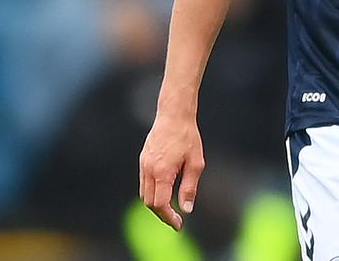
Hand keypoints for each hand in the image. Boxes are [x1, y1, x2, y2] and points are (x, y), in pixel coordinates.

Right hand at [139, 111, 204, 230]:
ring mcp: (143, 165)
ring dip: (156, 205)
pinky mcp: (142, 160)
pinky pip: (144, 183)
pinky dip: (152, 193)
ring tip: (171, 209)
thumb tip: (186, 209)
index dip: (168, 217)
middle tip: (176, 219)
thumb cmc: (188, 137)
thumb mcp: (196, 163)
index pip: (160, 204)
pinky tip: (164, 193)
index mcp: (162, 173)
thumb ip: (190, 187)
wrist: (173, 115)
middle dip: (162, 214)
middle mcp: (149, 170)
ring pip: (144, 194)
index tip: (179, 224)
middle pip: (150, 203)